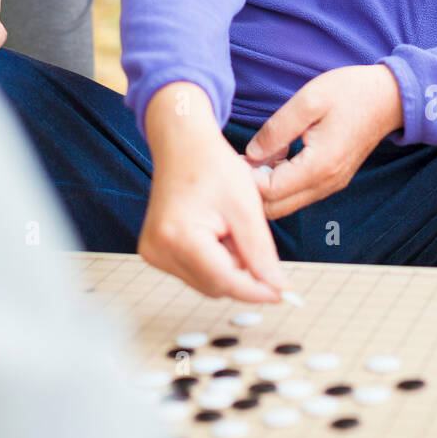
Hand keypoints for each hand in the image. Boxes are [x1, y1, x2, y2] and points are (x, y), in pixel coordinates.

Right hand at [140, 83, 285, 301]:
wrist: (182, 144)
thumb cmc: (212, 165)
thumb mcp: (245, 206)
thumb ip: (260, 251)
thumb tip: (277, 288)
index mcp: (179, 236)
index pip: (224, 281)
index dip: (257, 290)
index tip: (282, 293)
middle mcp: (158, 249)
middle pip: (216, 285)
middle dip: (241, 270)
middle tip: (248, 233)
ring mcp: (153, 252)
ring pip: (207, 282)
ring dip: (228, 265)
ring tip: (229, 227)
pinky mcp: (156, 252)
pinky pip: (195, 272)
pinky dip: (214, 261)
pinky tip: (217, 231)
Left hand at [244, 64, 403, 219]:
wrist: (389, 97)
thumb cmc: (350, 93)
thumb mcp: (308, 101)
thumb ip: (276, 130)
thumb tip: (251, 154)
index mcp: (319, 166)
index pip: (269, 192)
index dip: (245, 179)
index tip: (230, 159)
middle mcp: (325, 184)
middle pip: (275, 208)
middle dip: (250, 191)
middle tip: (233, 164)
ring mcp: (330, 185)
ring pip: (285, 204)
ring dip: (263, 189)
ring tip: (250, 159)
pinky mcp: (331, 180)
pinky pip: (297, 194)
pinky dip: (278, 184)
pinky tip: (270, 158)